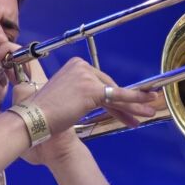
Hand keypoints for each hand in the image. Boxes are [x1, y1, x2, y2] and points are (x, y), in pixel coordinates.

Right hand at [9, 55, 160, 166]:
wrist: (35, 118)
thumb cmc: (45, 113)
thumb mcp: (65, 97)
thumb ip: (81, 95)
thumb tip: (95, 102)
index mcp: (75, 65)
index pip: (100, 82)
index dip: (114, 98)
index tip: (124, 111)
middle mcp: (82, 66)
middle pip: (110, 87)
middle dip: (126, 104)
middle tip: (141, 113)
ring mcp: (87, 77)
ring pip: (116, 93)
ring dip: (134, 105)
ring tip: (149, 112)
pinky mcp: (93, 90)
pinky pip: (117, 97)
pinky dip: (134, 101)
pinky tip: (146, 105)